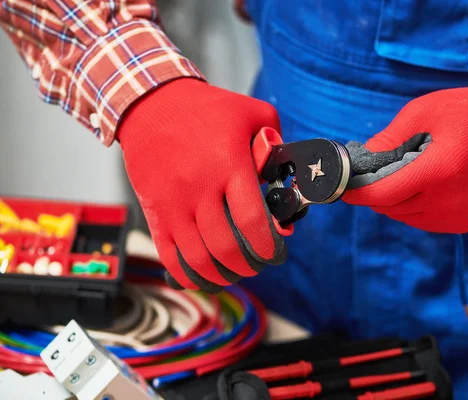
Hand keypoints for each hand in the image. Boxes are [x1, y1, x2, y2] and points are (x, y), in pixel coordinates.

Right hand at [118, 78, 286, 291]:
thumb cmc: (205, 109)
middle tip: (257, 264)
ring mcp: (173, 203)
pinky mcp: (154, 211)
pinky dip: (187, 274)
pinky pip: (168, 254)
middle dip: (248, 265)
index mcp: (228, 164)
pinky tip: (202, 277)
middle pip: (226, 247)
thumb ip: (276, 141)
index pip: (251, 220)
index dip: (267, 246)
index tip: (275, 253)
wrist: (150, 104)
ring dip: (220, 275)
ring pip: (197, 258)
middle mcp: (199, 188)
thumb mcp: (251, 112)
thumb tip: (288, 173)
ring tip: (233, 273)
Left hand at [343, 86, 467, 232]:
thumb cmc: (465, 115)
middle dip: (376, 190)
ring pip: (403, 215)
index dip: (359, 193)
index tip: (343, 189)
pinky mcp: (462, 223)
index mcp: (440, 170)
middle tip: (377, 169)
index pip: (384, 194)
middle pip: (390, 206)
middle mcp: (449, 200)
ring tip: (410, 171)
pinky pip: (421, 219)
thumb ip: (388, 139)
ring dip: (395, 198)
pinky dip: (412, 205)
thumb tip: (360, 160)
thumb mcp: (421, 114)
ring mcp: (457, 216)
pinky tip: (425, 184)